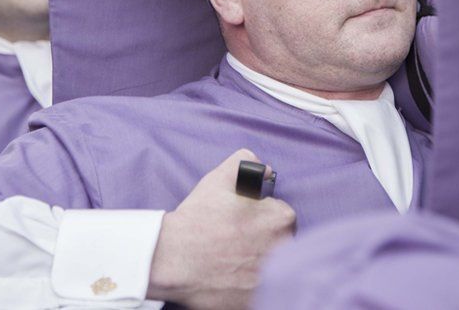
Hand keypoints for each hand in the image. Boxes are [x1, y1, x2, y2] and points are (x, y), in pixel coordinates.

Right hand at [147, 149, 296, 308]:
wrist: (173, 259)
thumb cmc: (199, 218)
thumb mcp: (221, 177)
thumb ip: (248, 163)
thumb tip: (266, 170)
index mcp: (282, 219)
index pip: (281, 216)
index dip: (261, 217)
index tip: (244, 222)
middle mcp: (284, 250)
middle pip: (280, 243)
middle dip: (262, 241)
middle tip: (235, 241)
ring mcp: (272, 280)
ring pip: (272, 268)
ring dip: (257, 264)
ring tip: (231, 260)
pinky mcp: (255, 301)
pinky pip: (260, 292)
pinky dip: (248, 286)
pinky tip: (230, 277)